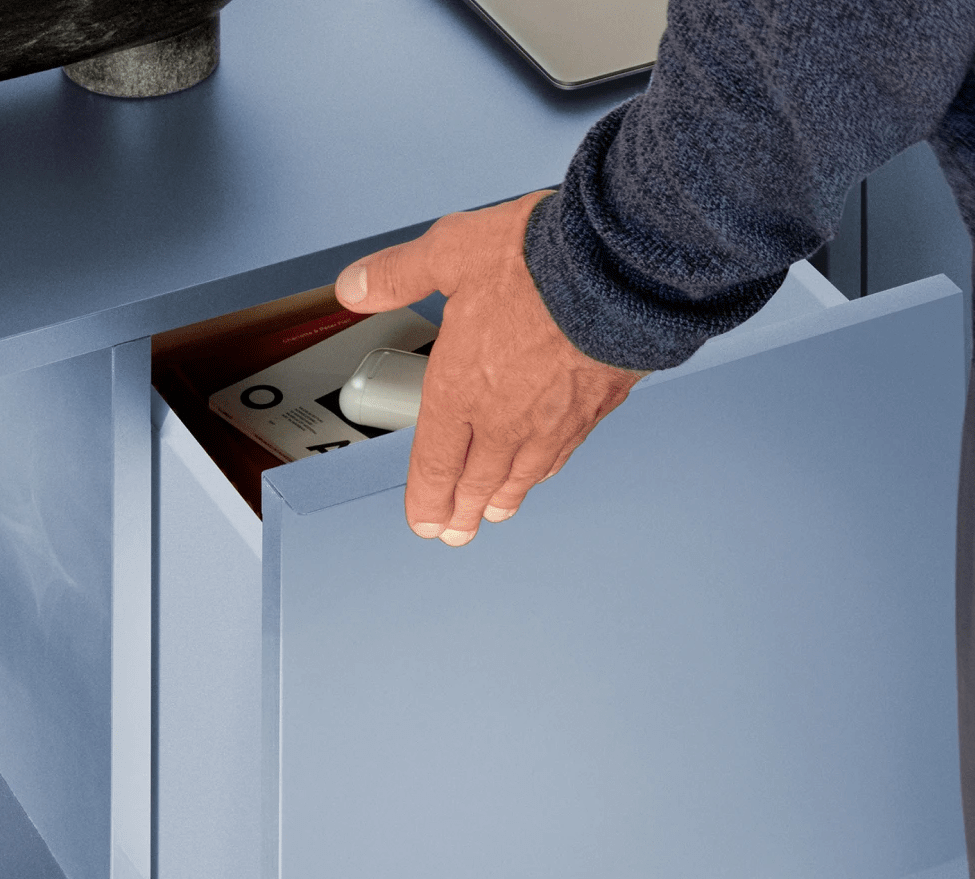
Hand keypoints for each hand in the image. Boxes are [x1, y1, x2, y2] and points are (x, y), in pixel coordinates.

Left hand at [335, 191, 642, 545]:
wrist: (619, 268)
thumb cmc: (537, 259)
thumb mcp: (451, 250)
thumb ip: (400, 274)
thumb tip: (354, 287)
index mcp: (460, 388)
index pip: (434, 463)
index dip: (426, 499)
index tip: (424, 521)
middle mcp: (503, 418)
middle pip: (476, 482)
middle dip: (461, 512)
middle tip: (455, 533)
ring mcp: (550, 421)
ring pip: (520, 476)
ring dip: (501, 500)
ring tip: (493, 514)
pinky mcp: (592, 411)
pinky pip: (561, 455)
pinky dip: (544, 473)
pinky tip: (542, 474)